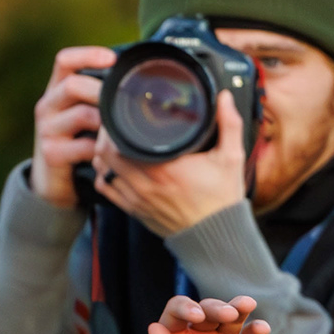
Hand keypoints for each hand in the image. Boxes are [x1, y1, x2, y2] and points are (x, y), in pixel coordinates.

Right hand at [29, 50, 114, 207]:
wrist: (52, 178)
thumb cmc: (78, 139)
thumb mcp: (85, 113)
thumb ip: (100, 96)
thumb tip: (141, 80)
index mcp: (56, 89)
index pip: (64, 60)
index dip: (87, 55)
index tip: (112, 59)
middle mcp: (48, 105)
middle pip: (72, 84)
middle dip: (102, 91)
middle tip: (124, 101)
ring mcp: (46, 129)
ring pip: (82, 114)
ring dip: (106, 122)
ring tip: (121, 128)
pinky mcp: (51, 153)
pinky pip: (84, 146)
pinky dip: (102, 149)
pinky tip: (111, 153)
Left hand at [94, 92, 254, 237]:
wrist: (217, 237)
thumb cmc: (222, 199)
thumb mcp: (231, 158)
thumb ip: (229, 124)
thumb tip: (224, 96)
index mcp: (165, 169)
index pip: (119, 144)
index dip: (113, 127)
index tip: (119, 115)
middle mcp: (146, 185)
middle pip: (104, 154)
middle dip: (105, 136)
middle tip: (114, 125)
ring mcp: (137, 200)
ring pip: (102, 170)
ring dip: (103, 155)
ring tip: (113, 143)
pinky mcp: (135, 211)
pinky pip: (107, 190)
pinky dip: (105, 175)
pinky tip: (113, 166)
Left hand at [142, 294, 269, 333]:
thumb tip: (154, 328)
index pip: (178, 312)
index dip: (186, 307)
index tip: (195, 316)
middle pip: (208, 310)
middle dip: (216, 307)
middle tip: (226, 314)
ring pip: (232, 318)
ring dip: (238, 308)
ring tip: (246, 305)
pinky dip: (257, 331)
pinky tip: (260, 328)